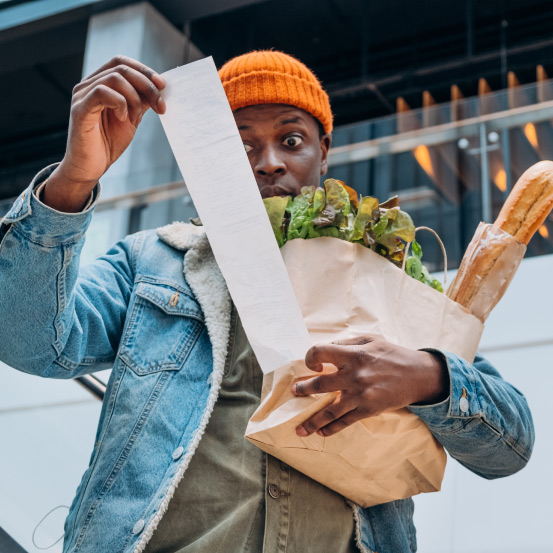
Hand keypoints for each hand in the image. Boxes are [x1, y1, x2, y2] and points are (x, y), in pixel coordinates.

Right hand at [44, 56, 165, 210]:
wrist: (91, 167)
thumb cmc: (108, 143)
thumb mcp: (132, 118)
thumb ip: (142, 101)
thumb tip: (160, 88)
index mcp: (100, 84)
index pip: (121, 62)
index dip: (144, 70)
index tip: (163, 86)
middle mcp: (88, 85)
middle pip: (121, 69)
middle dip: (147, 86)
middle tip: (161, 106)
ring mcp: (82, 96)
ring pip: (114, 78)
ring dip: (135, 98)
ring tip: (137, 119)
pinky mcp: (80, 110)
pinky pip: (102, 93)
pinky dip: (120, 103)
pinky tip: (125, 119)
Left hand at [292, 336, 448, 436]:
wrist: (418, 375)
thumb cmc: (392, 354)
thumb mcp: (370, 339)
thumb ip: (346, 343)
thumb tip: (325, 351)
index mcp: (352, 354)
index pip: (319, 352)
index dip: (310, 358)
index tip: (313, 365)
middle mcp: (353, 374)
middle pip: (319, 384)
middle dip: (303, 389)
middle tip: (295, 392)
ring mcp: (360, 394)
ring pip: (329, 410)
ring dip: (311, 420)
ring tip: (299, 428)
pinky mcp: (368, 410)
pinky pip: (345, 422)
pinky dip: (331, 429)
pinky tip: (321, 432)